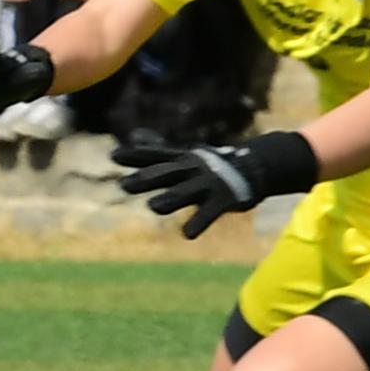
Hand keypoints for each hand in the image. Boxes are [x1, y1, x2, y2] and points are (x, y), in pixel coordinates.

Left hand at [114, 129, 320, 239]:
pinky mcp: (224, 199)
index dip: (135, 156)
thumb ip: (159, 151)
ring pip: (186, 192)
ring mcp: (209, 184)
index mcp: (182, 159)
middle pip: (167, 173)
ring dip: (170, 198)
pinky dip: (198, 223)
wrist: (255, 167)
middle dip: (146, 179)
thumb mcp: (185, 155)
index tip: (113, 156)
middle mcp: (193, 169)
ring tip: (153, 206)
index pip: (155, 155)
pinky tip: (187, 234)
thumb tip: (135, 136)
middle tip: (124, 185)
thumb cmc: (213, 165)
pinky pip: (209, 213)